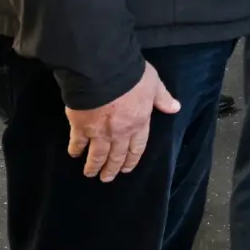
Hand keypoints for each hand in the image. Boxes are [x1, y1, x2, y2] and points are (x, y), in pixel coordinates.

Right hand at [66, 63, 179, 182]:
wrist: (104, 72)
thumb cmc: (131, 76)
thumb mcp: (153, 84)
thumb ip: (162, 98)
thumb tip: (175, 108)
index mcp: (138, 123)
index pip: (137, 147)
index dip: (132, 159)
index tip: (127, 168)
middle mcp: (120, 133)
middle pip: (116, 156)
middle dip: (112, 168)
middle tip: (107, 177)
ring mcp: (99, 132)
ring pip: (97, 155)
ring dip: (94, 166)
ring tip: (90, 173)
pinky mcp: (81, 127)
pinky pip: (77, 143)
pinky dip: (75, 149)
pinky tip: (74, 154)